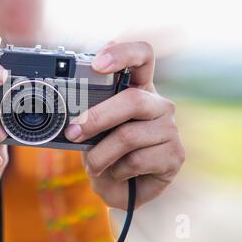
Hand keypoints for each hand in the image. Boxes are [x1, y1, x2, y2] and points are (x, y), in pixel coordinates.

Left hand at [64, 41, 184, 209]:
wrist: (120, 187)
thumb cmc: (105, 151)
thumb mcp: (91, 130)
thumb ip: (86, 113)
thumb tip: (66, 111)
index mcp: (138, 88)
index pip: (142, 56)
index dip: (122, 53)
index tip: (97, 63)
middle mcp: (158, 104)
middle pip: (133, 100)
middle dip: (97, 118)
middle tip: (74, 133)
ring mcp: (170, 129)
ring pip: (129, 135)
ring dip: (100, 155)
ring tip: (94, 164)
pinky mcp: (175, 155)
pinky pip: (137, 160)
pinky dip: (117, 171)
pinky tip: (119, 173)